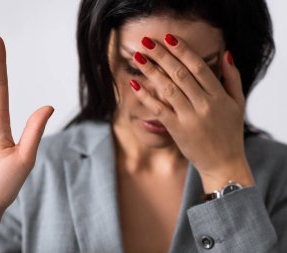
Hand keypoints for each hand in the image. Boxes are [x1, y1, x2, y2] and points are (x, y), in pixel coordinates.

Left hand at [130, 34, 253, 189]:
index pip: (198, 67)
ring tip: (138, 57)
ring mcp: (189, 117)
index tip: (168, 38)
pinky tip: (135, 84)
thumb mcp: (238, 103)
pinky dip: (146, 96)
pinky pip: (159, 109)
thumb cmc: (230, 132)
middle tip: (147, 42)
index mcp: (219, 95)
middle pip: (180, 74)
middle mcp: (204, 104)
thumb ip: (233, 78)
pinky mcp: (177, 129)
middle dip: (162, 56)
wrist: (224, 163)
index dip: (182, 51)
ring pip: (167, 89)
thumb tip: (225, 53)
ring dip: (151, 71)